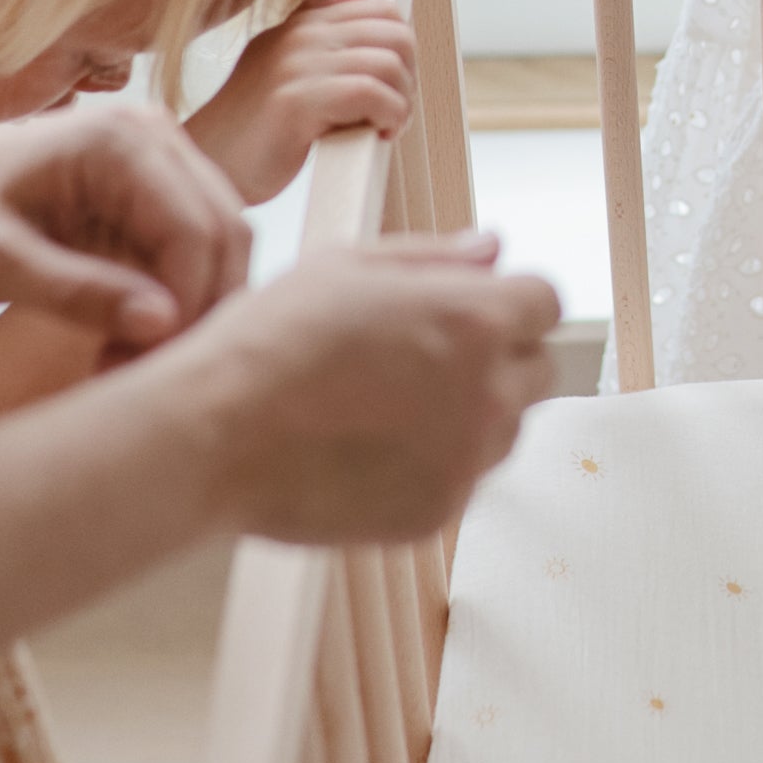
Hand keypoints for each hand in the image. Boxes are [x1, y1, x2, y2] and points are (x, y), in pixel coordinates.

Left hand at [0, 81, 251, 349]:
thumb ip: (74, 290)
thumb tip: (165, 322)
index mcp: (120, 141)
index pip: (195, 232)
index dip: (183, 307)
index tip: (134, 363)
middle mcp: (160, 136)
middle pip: (226, 237)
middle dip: (194, 314)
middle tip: (133, 370)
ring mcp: (170, 158)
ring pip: (225, 247)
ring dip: (192, 311)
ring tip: (126, 356)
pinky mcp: (169, 186)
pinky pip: (204, 249)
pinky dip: (182, 300)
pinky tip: (132, 334)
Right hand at [173, 231, 561, 543]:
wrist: (215, 437)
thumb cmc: (269, 343)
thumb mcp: (345, 267)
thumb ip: (434, 257)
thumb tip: (494, 249)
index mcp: (475, 321)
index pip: (546, 303)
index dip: (511, 303)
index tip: (476, 311)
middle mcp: (488, 394)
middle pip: (538, 371)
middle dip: (501, 359)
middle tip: (428, 359)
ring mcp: (467, 461)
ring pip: (505, 431)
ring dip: (472, 415)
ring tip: (388, 406)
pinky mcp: (437, 513)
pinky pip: (460, 481)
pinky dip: (432, 466)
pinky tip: (368, 449)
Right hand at [184, 0, 420, 205]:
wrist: (212, 166)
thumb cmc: (256, 131)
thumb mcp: (283, 66)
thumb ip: (319, 30)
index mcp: (301, 25)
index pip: (383, 11)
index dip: (401, 52)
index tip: (389, 89)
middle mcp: (300, 36)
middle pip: (396, 34)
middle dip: (408, 77)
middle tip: (393, 112)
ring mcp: (296, 64)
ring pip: (389, 64)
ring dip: (401, 103)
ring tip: (384, 127)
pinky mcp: (296, 100)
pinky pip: (371, 94)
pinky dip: (390, 118)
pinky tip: (378, 136)